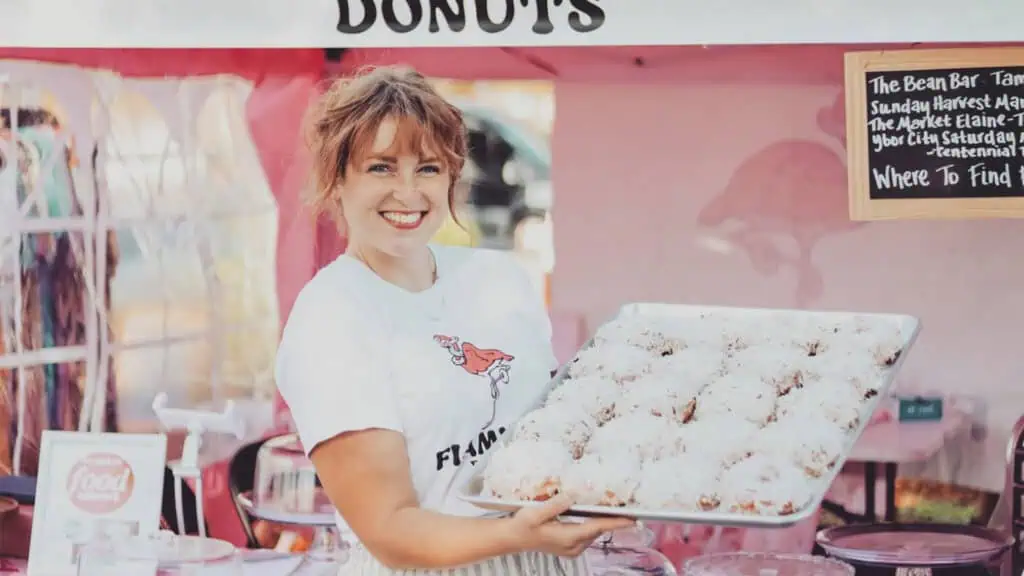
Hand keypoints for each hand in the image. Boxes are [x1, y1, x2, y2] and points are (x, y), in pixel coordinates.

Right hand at [507, 495, 636, 556]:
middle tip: (625, 505)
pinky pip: (586, 535)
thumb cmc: (523, 525)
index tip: (632, 518)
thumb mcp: (535, 512)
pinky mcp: (569, 547)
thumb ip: (555, 505)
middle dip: (611, 519)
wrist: (513, 538)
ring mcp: (572, 548)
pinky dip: (593, 526)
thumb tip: (572, 496)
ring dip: (601, 522)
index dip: (616, 522)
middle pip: (598, 530)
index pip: (597, 527)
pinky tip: (592, 515)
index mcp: (568, 537)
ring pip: (593, 533)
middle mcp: (573, 546)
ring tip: (612, 508)